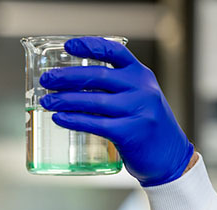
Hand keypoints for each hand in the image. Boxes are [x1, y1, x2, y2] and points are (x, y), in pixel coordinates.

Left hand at [38, 37, 194, 186]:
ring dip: (65, 100)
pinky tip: (59, 119)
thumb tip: (72, 86)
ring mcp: (138, 110)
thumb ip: (115, 89)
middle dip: (67, 77)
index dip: (90, 46)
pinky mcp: (130, 133)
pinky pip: (95, 124)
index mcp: (142, 75)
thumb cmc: (147, 127)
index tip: (68, 46)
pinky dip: (74, 120)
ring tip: (47, 101)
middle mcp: (141, 89)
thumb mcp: (139, 98)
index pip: (115, 52)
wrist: (170, 157)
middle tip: (46, 80)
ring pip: (94, 101)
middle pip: (98, 76)